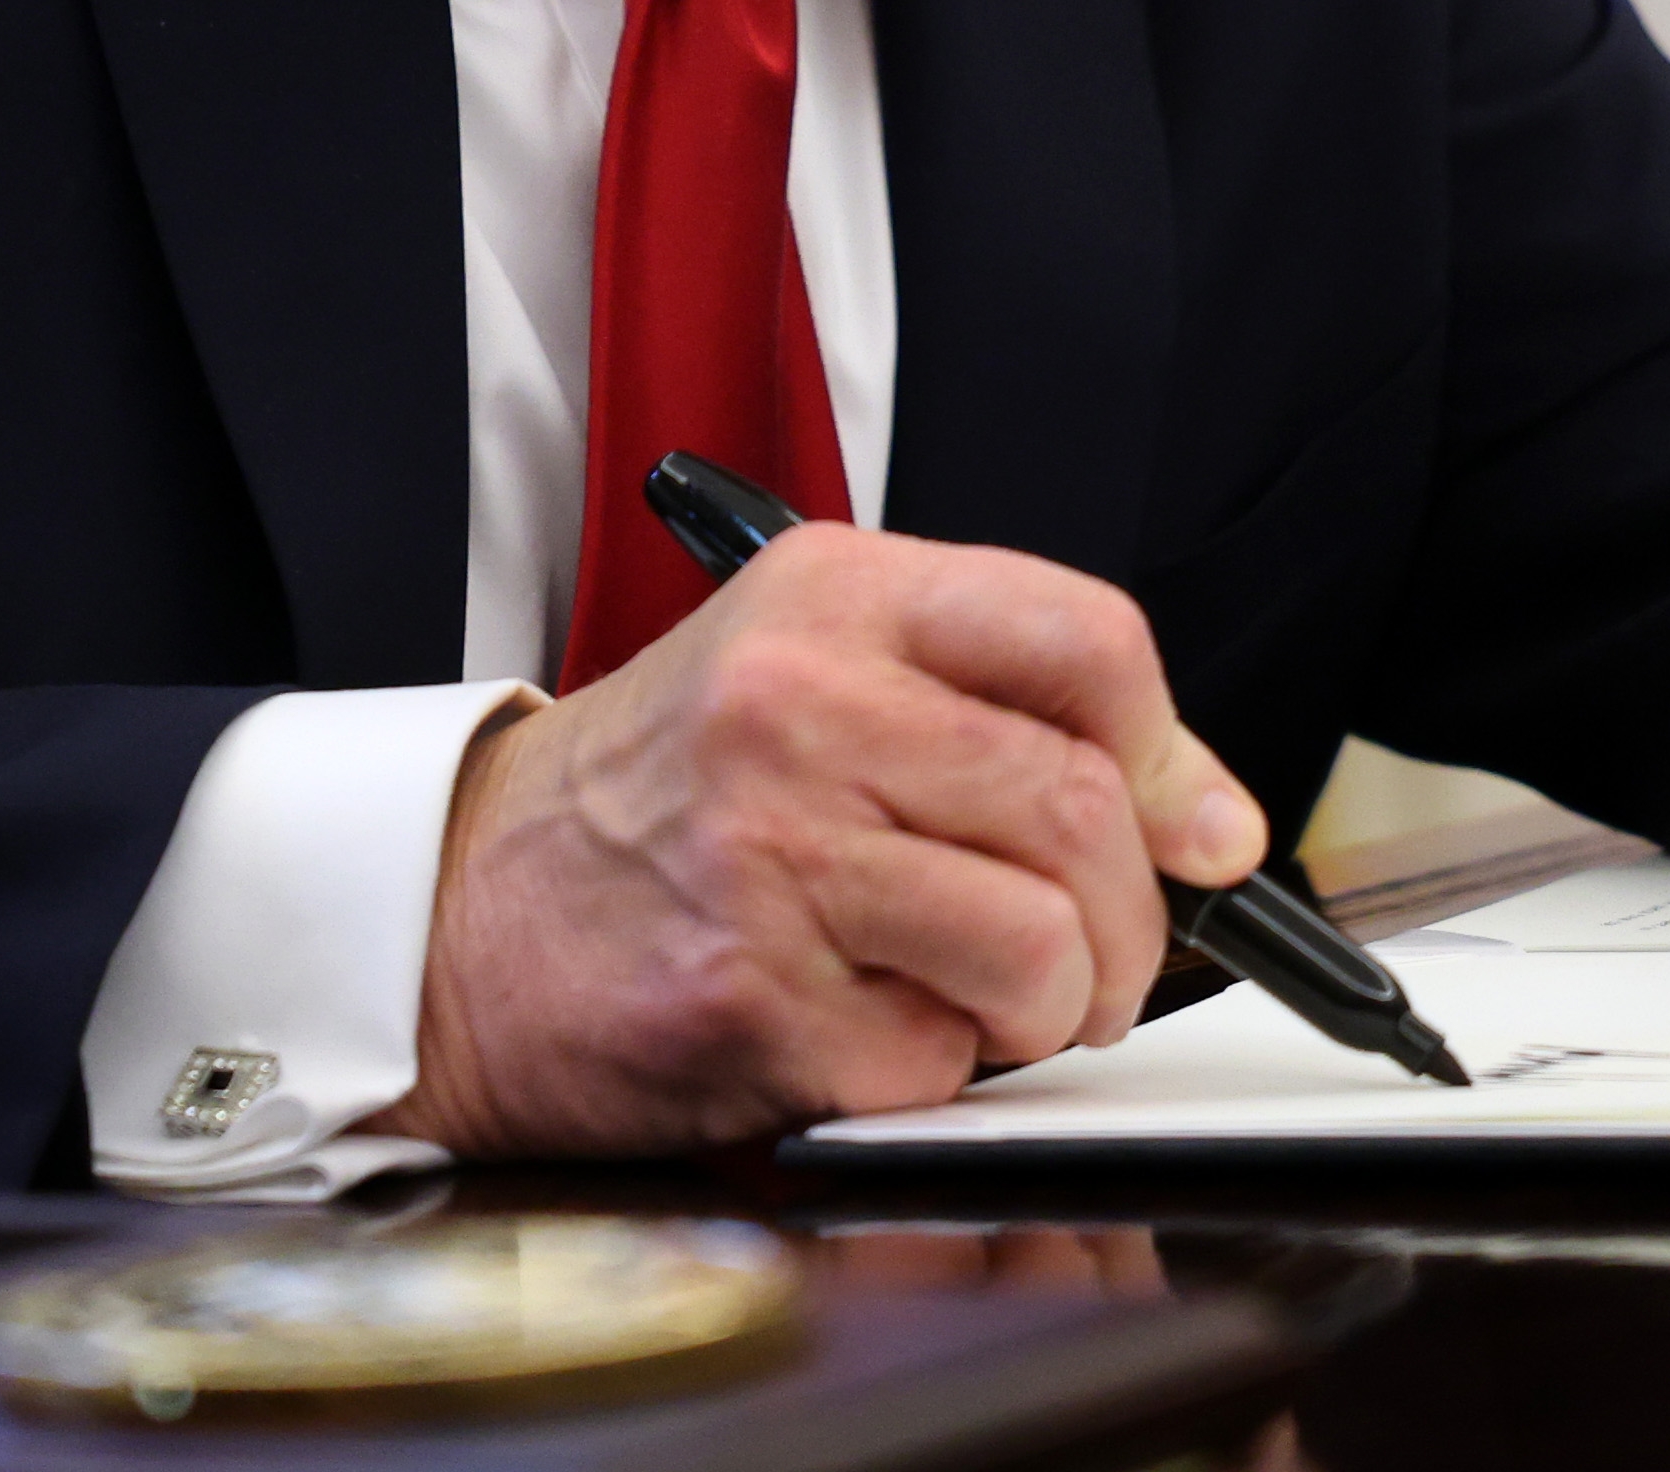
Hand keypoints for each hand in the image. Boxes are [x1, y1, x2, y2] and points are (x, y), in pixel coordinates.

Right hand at [373, 525, 1263, 1157]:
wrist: (459, 912)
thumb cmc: (657, 798)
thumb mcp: (810, 672)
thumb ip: (999, 710)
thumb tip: (1210, 821)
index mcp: (829, 595)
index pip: (1087, 640)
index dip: (1176, 754)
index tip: (1195, 829)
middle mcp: (796, 706)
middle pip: (1083, 812)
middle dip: (1131, 922)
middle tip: (1095, 958)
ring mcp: (769, 855)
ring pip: (1040, 949)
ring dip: (1050, 1010)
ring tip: (988, 1001)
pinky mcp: (749, 999)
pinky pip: (943, 1064)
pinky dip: (934, 1073)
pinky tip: (857, 1026)